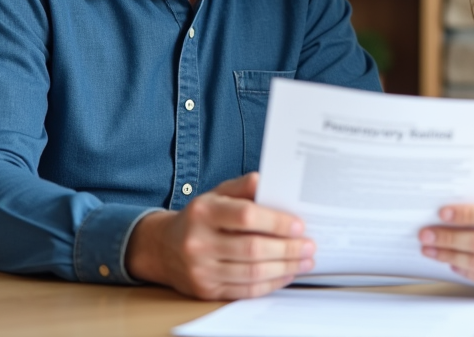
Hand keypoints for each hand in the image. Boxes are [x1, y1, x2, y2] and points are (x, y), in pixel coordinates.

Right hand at [125, 172, 314, 299]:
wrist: (162, 248)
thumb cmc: (200, 217)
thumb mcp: (216, 194)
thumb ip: (243, 186)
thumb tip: (271, 182)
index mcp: (203, 212)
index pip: (245, 217)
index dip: (276, 222)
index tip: (300, 225)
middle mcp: (198, 242)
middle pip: (252, 249)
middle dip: (287, 249)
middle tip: (310, 246)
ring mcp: (200, 270)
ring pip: (251, 273)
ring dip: (284, 268)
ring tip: (305, 261)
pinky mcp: (205, 290)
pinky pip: (245, 290)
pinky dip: (270, 283)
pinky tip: (286, 274)